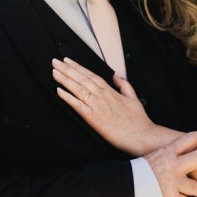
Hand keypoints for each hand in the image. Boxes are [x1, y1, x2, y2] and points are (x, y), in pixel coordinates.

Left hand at [52, 57, 175, 154]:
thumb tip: (116, 75)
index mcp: (111, 91)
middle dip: (68, 69)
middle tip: (56, 61)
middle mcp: (103, 96)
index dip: (79, 67)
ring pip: (78, 88)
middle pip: (82, 79)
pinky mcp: (94, 118)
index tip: (69, 61)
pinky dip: (68, 97)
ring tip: (55, 71)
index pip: (92, 75)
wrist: (142, 136)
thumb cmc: (138, 120)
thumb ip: (124, 85)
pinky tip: (59, 91)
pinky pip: (78, 105)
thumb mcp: (134, 98)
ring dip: (65, 79)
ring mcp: (98, 106)